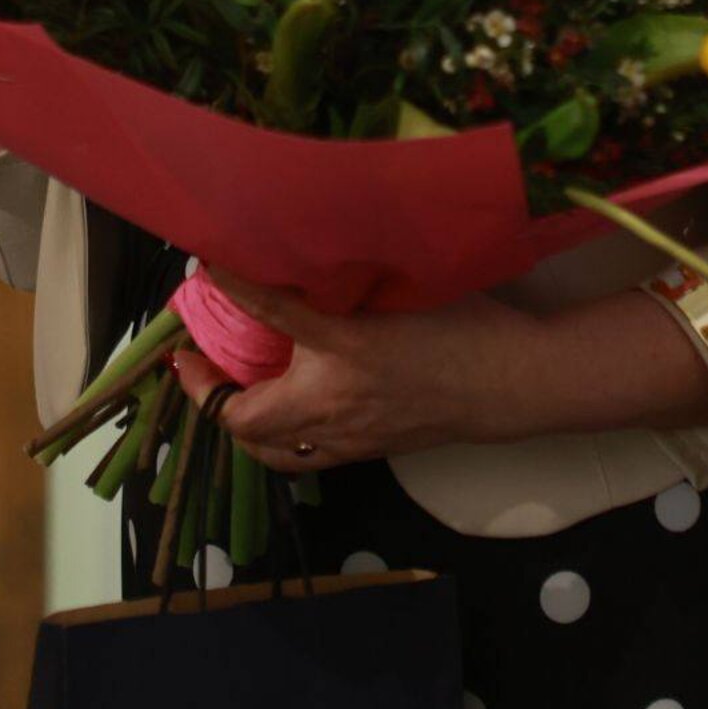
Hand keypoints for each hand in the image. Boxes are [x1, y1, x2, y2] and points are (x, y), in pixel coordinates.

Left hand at [168, 265, 544, 472]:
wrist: (512, 383)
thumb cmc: (466, 323)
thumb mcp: (406, 285)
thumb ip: (353, 277)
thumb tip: (311, 249)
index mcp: (344, 347)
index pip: (268, 308)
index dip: (230, 285)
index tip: (202, 267)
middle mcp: (334, 402)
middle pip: (244, 415)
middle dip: (206, 390)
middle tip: (194, 355)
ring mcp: (348, 438)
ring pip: (268, 450)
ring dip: (238, 422)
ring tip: (227, 389)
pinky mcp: (366, 454)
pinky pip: (303, 459)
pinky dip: (278, 441)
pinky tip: (284, 411)